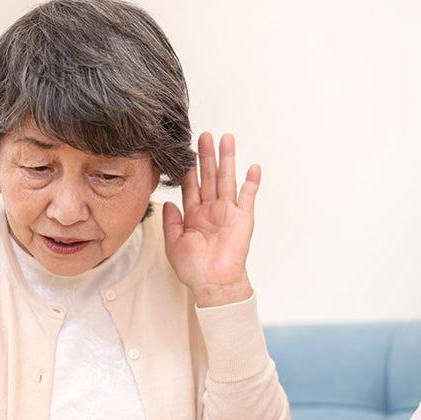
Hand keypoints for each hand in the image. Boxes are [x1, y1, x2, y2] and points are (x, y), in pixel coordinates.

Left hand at [162, 132, 259, 307]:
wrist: (212, 284)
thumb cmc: (193, 268)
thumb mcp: (173, 243)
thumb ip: (170, 221)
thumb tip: (167, 201)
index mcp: (193, 214)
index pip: (190, 185)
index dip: (187, 168)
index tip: (183, 150)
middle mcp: (211, 210)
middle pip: (209, 176)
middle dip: (206, 156)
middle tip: (204, 135)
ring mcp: (228, 212)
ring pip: (227, 180)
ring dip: (227, 160)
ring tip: (227, 139)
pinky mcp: (243, 219)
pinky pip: (248, 197)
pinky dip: (251, 182)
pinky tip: (253, 167)